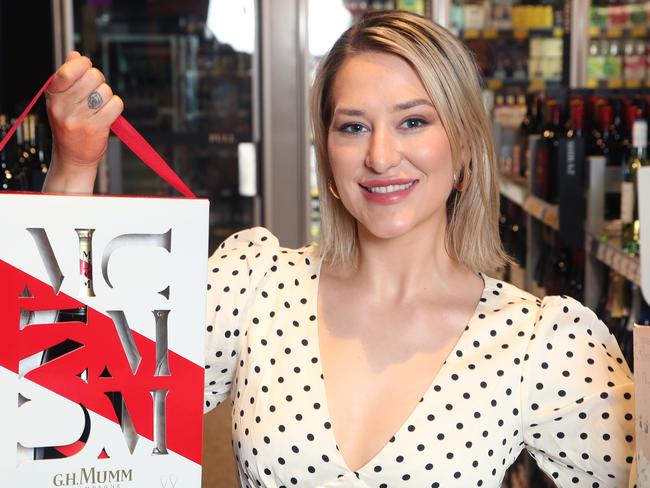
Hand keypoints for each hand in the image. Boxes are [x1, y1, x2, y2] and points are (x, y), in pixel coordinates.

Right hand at [43, 51, 122, 192]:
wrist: (72, 157)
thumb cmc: (70, 125)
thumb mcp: (61, 100)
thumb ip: (68, 76)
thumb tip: (76, 56)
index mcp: (53, 95)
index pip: (68, 71)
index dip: (83, 64)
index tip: (87, 66)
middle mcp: (64, 107)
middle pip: (93, 77)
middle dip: (98, 81)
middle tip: (95, 92)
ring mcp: (79, 119)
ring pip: (106, 91)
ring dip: (107, 96)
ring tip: (99, 107)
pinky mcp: (96, 128)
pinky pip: (115, 105)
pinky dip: (115, 107)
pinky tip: (108, 114)